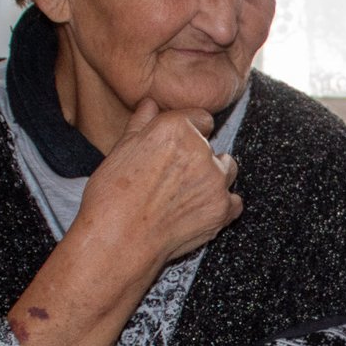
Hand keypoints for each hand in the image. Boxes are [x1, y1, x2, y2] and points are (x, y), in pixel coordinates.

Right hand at [75, 99, 241, 271]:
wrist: (117, 241)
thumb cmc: (111, 196)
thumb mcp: (120, 150)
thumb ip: (141, 124)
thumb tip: (150, 104)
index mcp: (176, 128)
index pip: (201, 118)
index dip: (189, 132)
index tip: (176, 147)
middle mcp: (201, 150)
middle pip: (212, 147)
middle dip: (198, 158)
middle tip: (171, 179)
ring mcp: (215, 182)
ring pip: (227, 170)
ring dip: (213, 178)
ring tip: (185, 195)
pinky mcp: (222, 210)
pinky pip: (234, 202)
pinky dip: (221, 206)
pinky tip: (198, 212)